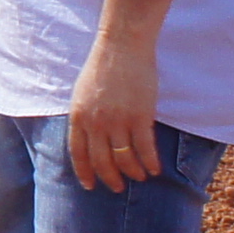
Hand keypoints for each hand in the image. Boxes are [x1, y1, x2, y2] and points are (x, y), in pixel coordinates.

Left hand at [64, 28, 162, 190]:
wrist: (122, 45)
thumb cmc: (103, 65)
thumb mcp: (82, 92)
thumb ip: (85, 115)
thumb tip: (89, 136)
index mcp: (78, 117)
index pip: (78, 154)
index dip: (84, 172)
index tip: (90, 185)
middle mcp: (96, 123)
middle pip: (102, 161)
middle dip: (110, 178)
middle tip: (118, 187)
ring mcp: (118, 121)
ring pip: (124, 159)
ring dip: (132, 172)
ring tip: (139, 177)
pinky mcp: (140, 117)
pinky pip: (145, 149)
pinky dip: (150, 163)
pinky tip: (155, 170)